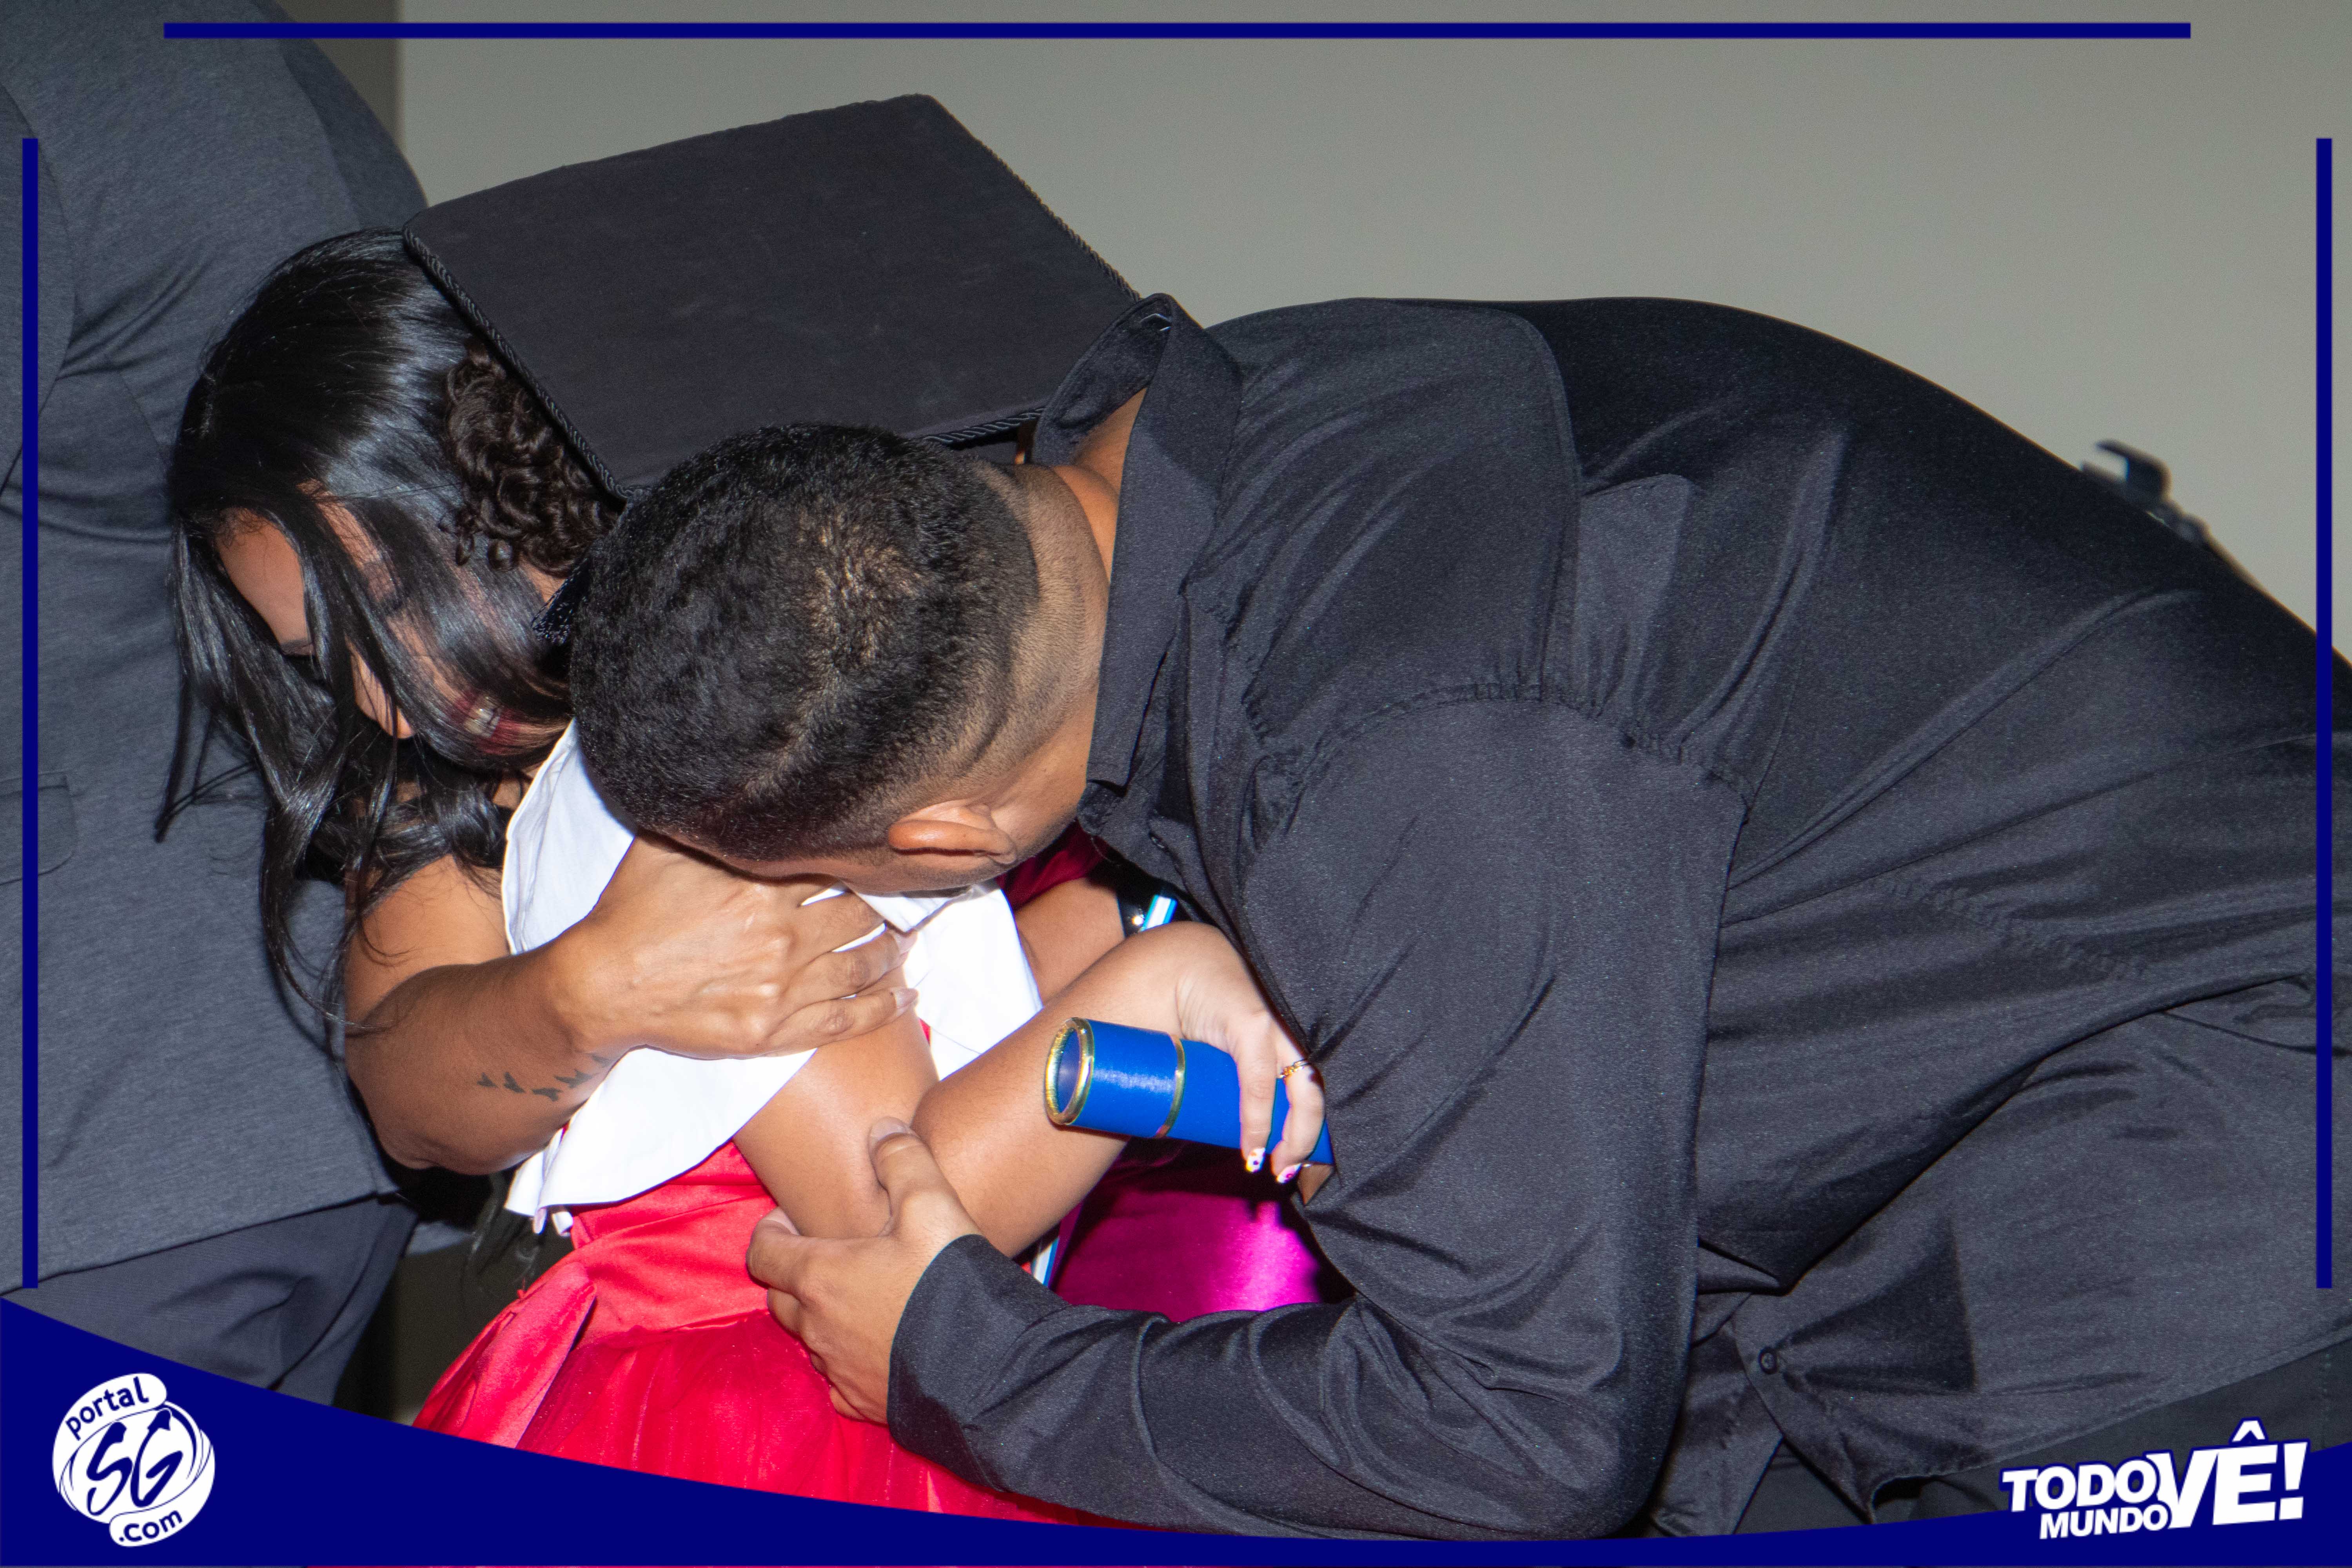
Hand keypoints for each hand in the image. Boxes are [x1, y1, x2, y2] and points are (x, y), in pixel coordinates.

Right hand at [550, 837, 914, 1061]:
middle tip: (910, 898)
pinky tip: (907, 996)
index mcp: (762, 884)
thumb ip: (715, 819)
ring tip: (909, 940)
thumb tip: (741, 779)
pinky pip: (847, 1020)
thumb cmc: (631, 912)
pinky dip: (885, 1009)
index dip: (867, 858)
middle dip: (891, 905)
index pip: (839, 864)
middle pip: (862, 914)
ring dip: (895, 953)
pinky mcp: (774, 1032)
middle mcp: (781, 936)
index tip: (887, 852)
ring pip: (864, 966)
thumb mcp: (668, 847)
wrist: (600, 987)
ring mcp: (782, 988)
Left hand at [749, 1120, 980, 1421]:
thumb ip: (902, 1158)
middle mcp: (817, 1328)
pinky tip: (875, 1344)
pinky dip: (846, 1359)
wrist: (985, 1369)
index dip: (769, 1230)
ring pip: (809, 1339)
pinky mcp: (862, 1402)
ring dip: (822, 1315)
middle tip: (825, 1253)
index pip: (762, 1252)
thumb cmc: (948, 1283)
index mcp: (820, 1277)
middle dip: (793, 1273)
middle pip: (779, 1297)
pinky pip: (837, 1380)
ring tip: (859, 1295)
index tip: (791, 1219)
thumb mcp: (932, 1204)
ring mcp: (837, 1370)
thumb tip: (881, 1130)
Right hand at [1149, 925, 1327, 1180]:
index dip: (1320, 1128)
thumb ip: (1257, 1075)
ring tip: (1276, 1166)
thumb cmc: (1212, 1013)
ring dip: (1294, 1138)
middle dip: (1310, 1139)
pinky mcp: (1251, 1023)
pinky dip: (1257, 1121)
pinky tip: (1252, 1148)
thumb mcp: (1242, 1046)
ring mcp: (1280, 1024)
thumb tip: (1262, 1130)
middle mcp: (1302, 1027)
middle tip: (1290, 1170)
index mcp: (1305, 1034)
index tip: (1307, 1164)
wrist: (1182, 965)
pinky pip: (1260, 1083)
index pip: (1328, 1087)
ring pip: (1305, 1092)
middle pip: (1324, 1093)